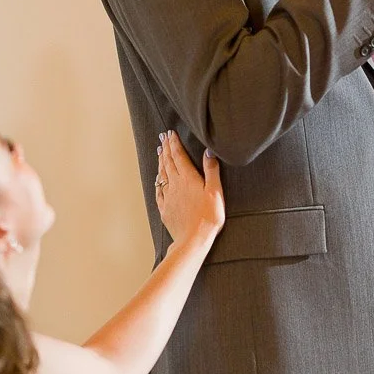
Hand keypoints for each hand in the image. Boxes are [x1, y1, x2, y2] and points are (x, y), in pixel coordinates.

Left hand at [155, 130, 224, 246]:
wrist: (193, 240)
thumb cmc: (208, 217)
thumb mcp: (215, 191)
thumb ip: (211, 170)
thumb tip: (208, 151)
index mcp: (188, 178)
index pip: (179, 156)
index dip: (175, 143)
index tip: (171, 133)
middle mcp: (175, 185)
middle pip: (168, 162)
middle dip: (166, 148)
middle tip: (163, 137)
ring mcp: (168, 197)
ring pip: (162, 174)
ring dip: (161, 161)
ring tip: (160, 151)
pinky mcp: (165, 208)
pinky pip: (159, 190)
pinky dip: (158, 180)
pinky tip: (158, 178)